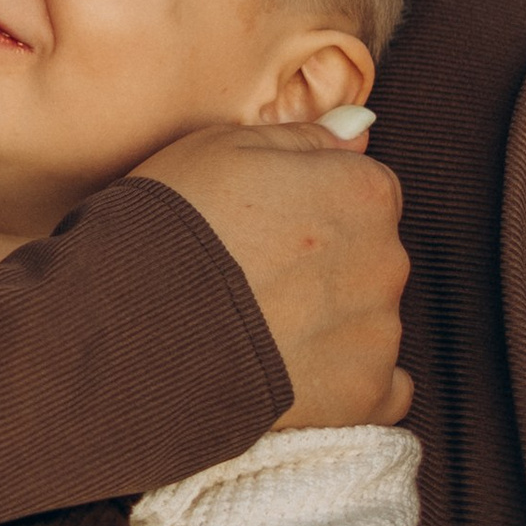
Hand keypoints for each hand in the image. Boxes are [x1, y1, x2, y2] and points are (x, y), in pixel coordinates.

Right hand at [135, 120, 409, 426]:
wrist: (138, 326)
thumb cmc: (175, 224)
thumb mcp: (223, 145)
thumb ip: (305, 137)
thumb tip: (359, 128)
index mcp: (361, 191)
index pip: (364, 188)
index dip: (314, 202)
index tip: (271, 221)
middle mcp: (387, 261)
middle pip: (370, 253)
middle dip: (327, 262)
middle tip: (256, 272)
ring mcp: (379, 334)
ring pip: (369, 319)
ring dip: (329, 320)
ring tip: (257, 326)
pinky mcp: (363, 396)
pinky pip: (380, 388)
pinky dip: (344, 380)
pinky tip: (293, 371)